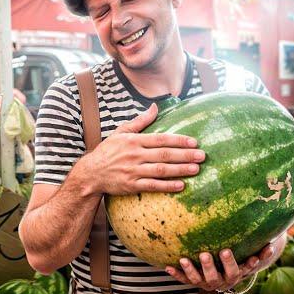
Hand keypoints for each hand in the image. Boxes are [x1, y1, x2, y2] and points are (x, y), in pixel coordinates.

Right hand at [81, 103, 204, 195]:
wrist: (91, 173)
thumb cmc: (107, 151)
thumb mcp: (120, 133)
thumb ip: (140, 121)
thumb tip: (155, 107)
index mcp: (133, 141)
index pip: (160, 139)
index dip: (178, 141)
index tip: (194, 142)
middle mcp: (134, 155)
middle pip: (164, 155)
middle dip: (185, 155)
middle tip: (202, 156)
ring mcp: (133, 171)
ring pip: (161, 170)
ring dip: (180, 170)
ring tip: (196, 169)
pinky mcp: (131, 185)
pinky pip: (152, 186)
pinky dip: (167, 186)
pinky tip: (181, 185)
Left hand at [165, 240, 280, 291]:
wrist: (227, 272)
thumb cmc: (243, 256)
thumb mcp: (253, 251)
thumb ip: (263, 244)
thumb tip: (277, 231)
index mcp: (238, 273)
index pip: (239, 270)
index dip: (232, 262)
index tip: (226, 250)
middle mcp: (223, 280)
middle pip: (217, 276)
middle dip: (210, 266)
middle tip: (205, 254)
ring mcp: (207, 282)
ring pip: (198, 280)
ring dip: (191, 270)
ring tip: (185, 259)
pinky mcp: (194, 281)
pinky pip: (184, 280)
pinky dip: (176, 274)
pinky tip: (168, 267)